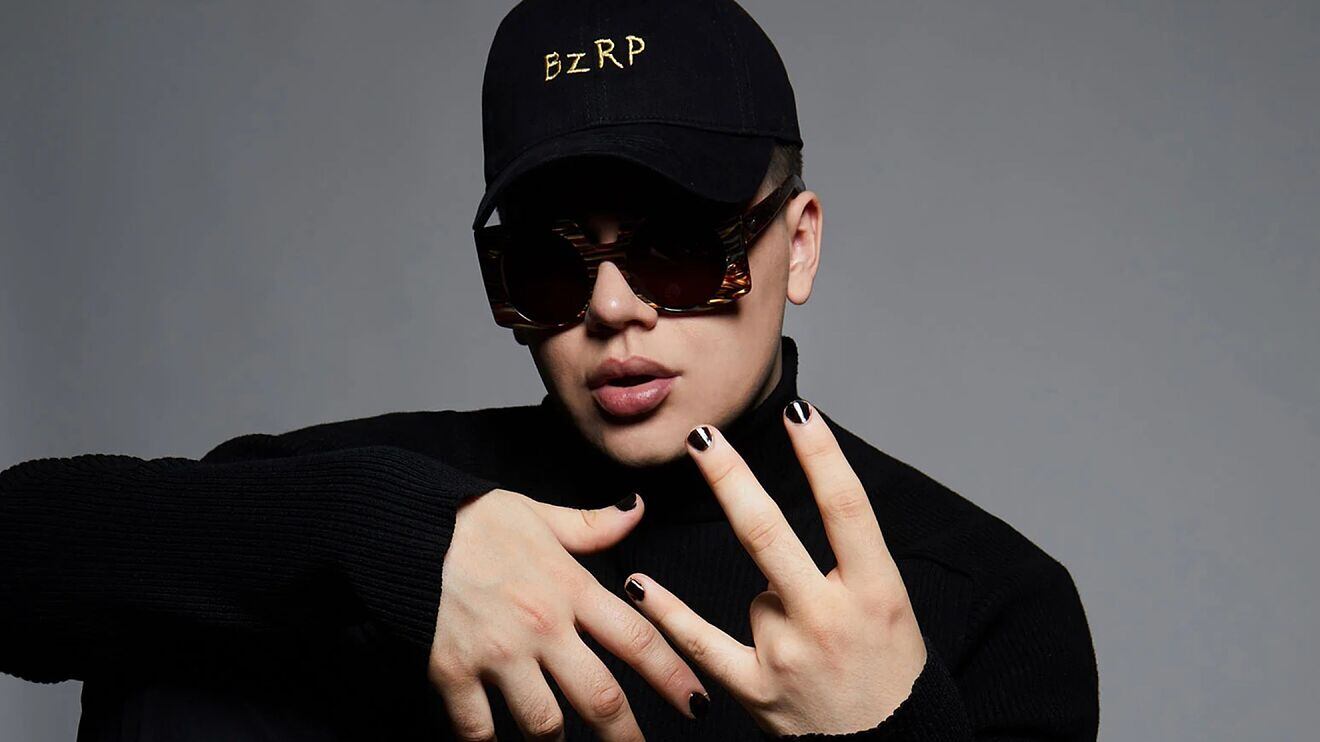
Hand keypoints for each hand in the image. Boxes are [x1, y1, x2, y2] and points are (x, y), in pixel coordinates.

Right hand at [430, 488, 708, 740]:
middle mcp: (541, 626)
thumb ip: (592, 525)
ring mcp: (497, 654)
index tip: (696, 703)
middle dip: (627, 736)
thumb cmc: (472, 520)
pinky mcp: (452, 672)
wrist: (401, 527)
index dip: (673, 677)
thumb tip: (637, 508)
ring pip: (544, 724)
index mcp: (569, 587)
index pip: (638, 639)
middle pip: (600, 698)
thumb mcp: (538, 513)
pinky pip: (478, 730)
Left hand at [622, 401, 926, 736]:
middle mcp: (831, 620)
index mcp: (877, 592)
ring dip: (777, 607)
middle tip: (701, 436)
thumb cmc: (891, 672)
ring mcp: (789, 656)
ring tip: (814, 649)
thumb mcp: (893, 607)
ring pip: (757, 595)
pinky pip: (700, 641)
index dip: (821, 455)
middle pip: (769, 534)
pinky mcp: (757, 691)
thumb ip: (851, 559)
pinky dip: (665, 611)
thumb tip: (798, 501)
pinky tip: (636, 582)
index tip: (798, 410)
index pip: (846, 508)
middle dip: (731, 478)